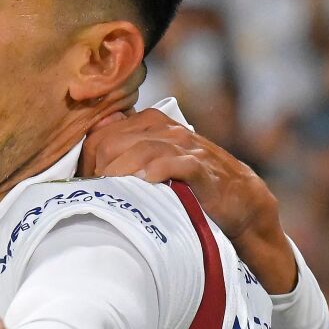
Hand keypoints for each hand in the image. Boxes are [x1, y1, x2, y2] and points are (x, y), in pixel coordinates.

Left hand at [80, 109, 297, 292]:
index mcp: (152, 124)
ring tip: (112, 191)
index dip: (89, 160)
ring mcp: (188, 148)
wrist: (241, 204)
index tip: (86, 185)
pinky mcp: (204, 169)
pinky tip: (145, 183)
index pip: (104, 134)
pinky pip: (178, 163)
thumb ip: (127, 153)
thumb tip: (89, 151)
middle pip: (117, 141)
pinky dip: (159, 170)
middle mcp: (169, 131)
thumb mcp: (157, 165)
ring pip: (143, 150)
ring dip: (122, 171)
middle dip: (100, 168)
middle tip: (97, 194)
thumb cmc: (191, 186)